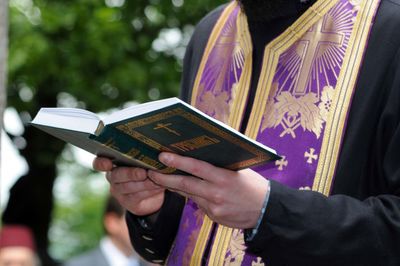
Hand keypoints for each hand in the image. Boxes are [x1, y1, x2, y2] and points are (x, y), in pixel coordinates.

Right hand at [92, 157, 165, 215]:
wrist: (154, 191)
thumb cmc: (147, 169)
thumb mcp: (144, 160)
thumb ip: (144, 155)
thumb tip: (157, 149)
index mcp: (113, 163)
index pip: (99, 163)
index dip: (101, 163)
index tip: (108, 163)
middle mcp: (113, 177)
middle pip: (116, 175)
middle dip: (130, 174)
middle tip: (143, 173)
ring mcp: (119, 191)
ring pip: (128, 187)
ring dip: (144, 183)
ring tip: (156, 180)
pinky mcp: (127, 202)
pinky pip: (137, 196)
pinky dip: (149, 190)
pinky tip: (159, 186)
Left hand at [147, 152, 268, 228]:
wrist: (266, 210)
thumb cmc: (253, 185)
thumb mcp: (239, 170)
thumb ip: (220, 164)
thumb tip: (201, 152)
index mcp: (224, 178)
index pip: (196, 168)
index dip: (177, 162)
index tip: (162, 156)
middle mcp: (216, 194)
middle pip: (185, 184)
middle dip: (165, 178)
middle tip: (150, 171)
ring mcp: (213, 208)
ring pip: (188, 194)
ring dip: (174, 186)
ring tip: (161, 177)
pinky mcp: (213, 216)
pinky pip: (198, 203)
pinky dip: (192, 195)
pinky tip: (186, 189)